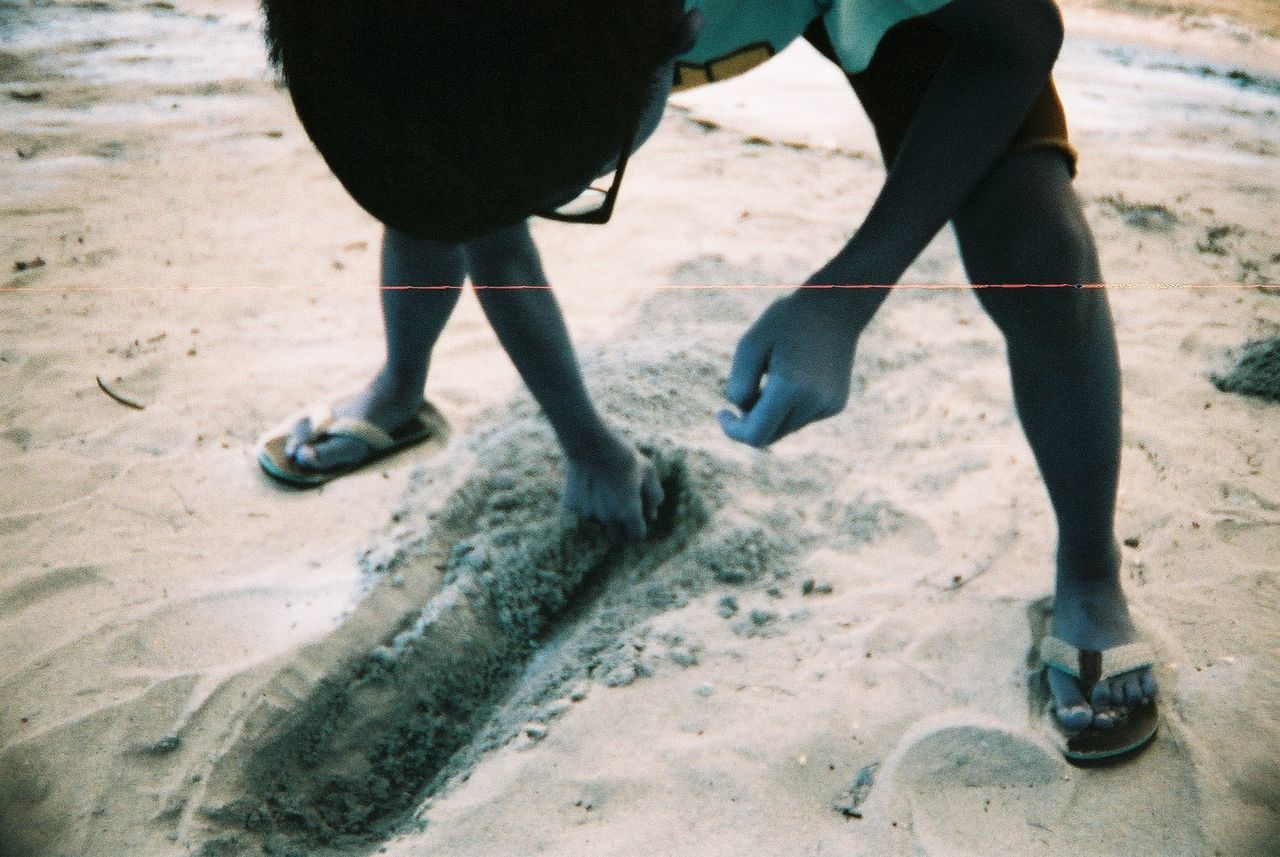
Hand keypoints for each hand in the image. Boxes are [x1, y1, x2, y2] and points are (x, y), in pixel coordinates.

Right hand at [563, 441, 664, 541]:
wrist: (590, 444)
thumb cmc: (623, 457)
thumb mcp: (648, 472)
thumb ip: (654, 497)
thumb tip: (652, 515)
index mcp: (629, 513)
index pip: (636, 537)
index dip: (638, 530)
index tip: (637, 522)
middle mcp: (608, 518)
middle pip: (616, 536)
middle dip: (621, 528)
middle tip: (621, 508)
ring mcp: (588, 513)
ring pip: (598, 520)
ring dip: (602, 511)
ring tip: (603, 485)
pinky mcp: (572, 505)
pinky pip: (581, 508)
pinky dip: (585, 501)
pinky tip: (588, 482)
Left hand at [718, 289, 858, 447]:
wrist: (836, 306)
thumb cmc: (786, 322)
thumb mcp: (750, 345)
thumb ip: (740, 384)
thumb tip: (743, 413)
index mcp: (791, 388)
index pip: (756, 435)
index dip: (733, 431)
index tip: (722, 412)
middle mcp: (814, 403)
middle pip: (770, 435)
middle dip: (751, 421)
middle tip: (745, 391)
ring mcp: (828, 406)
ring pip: (786, 428)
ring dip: (771, 412)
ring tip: (775, 374)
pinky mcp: (836, 404)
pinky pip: (803, 418)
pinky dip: (791, 406)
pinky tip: (796, 375)